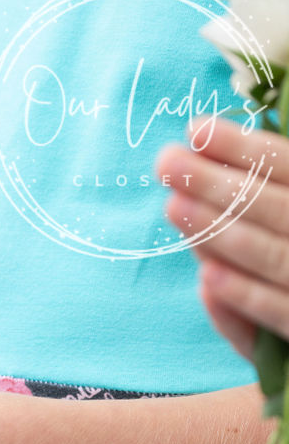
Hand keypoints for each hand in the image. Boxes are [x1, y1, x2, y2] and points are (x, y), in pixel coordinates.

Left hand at [158, 118, 288, 356]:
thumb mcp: (286, 228)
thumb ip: (274, 195)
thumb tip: (224, 181)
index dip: (246, 148)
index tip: (197, 129)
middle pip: (279, 206)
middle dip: (220, 183)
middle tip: (167, 162)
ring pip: (275, 255)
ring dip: (221, 232)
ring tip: (172, 207)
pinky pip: (281, 314)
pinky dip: (245, 296)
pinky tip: (207, 277)